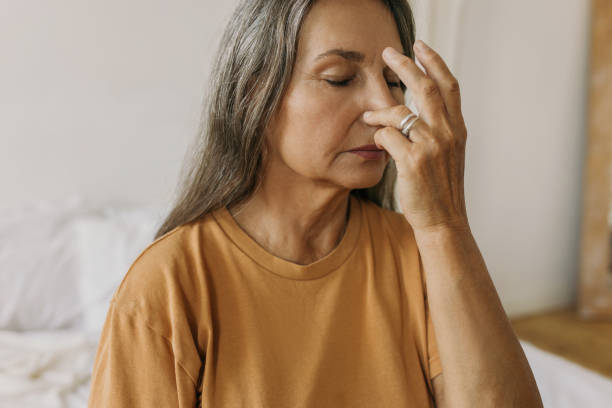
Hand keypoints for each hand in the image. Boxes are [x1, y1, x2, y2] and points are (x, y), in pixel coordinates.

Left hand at [363, 40, 468, 232]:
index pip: (449, 86)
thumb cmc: (441, 189)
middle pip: (426, 88)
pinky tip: (376, 140)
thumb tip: (419, 110)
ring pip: (401, 112)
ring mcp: (431, 147)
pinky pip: (388, 135)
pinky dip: (379, 134)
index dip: (435, 62)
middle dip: (406, 66)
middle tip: (388, 53)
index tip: (420, 46)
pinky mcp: (413, 162)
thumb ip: (440, 131)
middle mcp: (448, 134)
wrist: (443, 221)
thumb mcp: (449, 155)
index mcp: (458, 130)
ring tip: (367, 113)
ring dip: (380, 109)